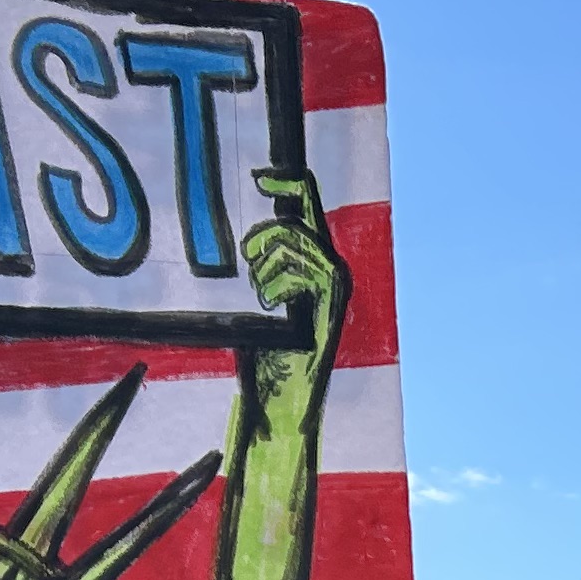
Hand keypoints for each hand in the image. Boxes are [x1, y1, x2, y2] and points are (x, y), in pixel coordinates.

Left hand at [238, 170, 348, 389]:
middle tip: (246, 260)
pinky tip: (270, 309)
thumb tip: (243, 237)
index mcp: (315, 263)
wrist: (280, 401)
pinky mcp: (333, 303)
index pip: (310, 205)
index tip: (258, 178)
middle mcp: (333, 270)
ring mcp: (337, 287)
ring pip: (293, 243)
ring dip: (263, 268)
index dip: (288, 183)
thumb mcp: (257, 299)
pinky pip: (296, 271)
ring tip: (259, 297)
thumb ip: (261, 267)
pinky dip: (272, 287)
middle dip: (263, 236)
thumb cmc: (265, 355)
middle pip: (298, 220)